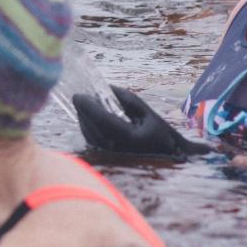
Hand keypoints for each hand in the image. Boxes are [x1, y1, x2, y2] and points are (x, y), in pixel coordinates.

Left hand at [72, 85, 210, 158]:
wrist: (168, 157)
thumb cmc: (159, 133)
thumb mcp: (146, 112)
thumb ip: (125, 98)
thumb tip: (104, 88)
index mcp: (129, 137)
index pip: (100, 119)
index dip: (87, 105)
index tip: (78, 95)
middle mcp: (116, 148)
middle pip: (90, 125)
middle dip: (84, 109)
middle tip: (83, 96)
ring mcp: (110, 155)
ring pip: (87, 132)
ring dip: (84, 116)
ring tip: (89, 105)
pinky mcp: (106, 158)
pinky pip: (90, 138)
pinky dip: (87, 125)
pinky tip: (91, 117)